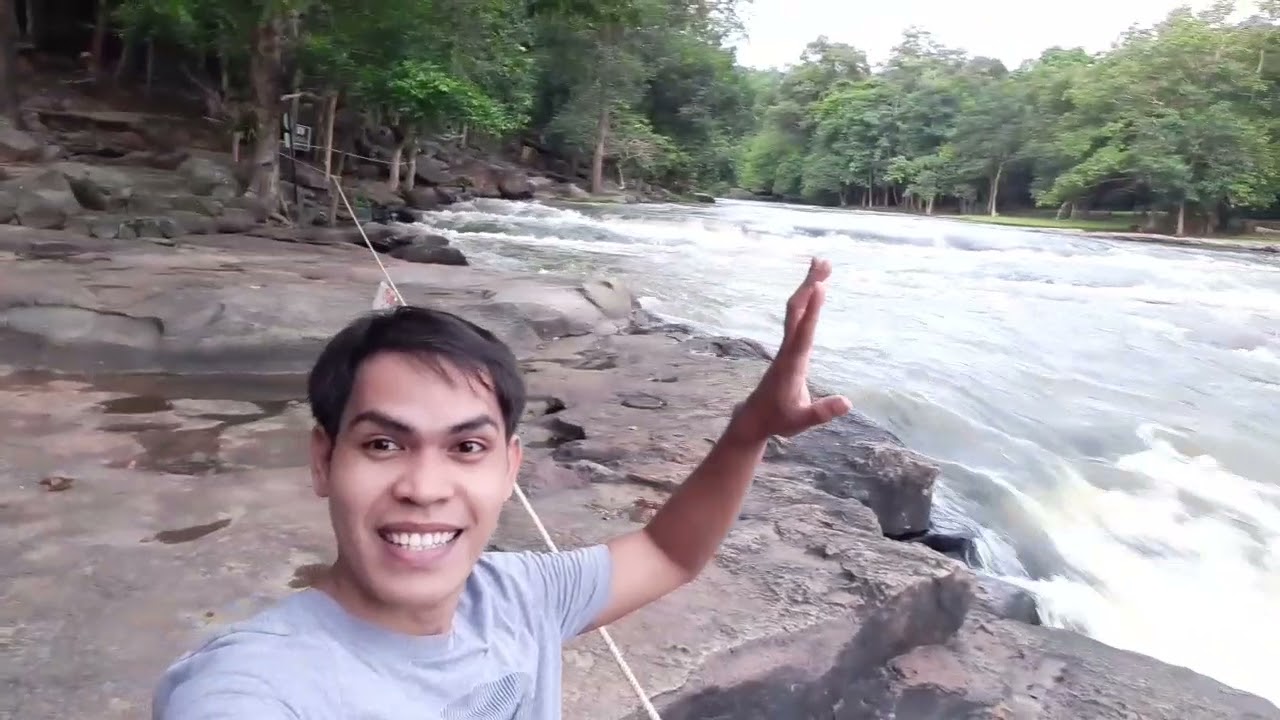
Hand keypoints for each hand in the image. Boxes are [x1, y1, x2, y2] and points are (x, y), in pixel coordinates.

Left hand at [732, 257, 851, 440]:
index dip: (812, 310)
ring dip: (808, 286)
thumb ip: (822, 412)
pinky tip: (814, 288)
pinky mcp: (789, 347)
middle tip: (824, 262)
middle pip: (797, 310)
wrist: (755, 418)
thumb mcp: (800, 421)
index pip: (803, 332)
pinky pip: (797, 317)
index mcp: (792, 363)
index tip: (820, 286)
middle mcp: (788, 349)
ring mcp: (787, 346)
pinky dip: (807, 299)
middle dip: (810, 285)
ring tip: (822, 264)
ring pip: (796, 310)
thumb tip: (847, 403)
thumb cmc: (778, 420)